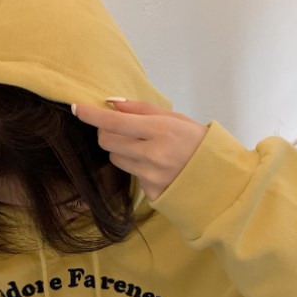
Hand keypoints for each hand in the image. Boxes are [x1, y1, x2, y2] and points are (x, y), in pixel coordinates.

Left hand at [72, 99, 206, 200]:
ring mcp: (151, 177)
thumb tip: (111, 103)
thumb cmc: (198, 143)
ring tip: (146, 149)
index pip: (114, 122)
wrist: (220, 179)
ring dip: (123, 151)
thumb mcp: (175, 119)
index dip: (91, 115)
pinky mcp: (150, 193)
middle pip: (107, 141)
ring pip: (116, 159)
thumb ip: (142, 109)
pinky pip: (131, 175)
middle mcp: (153, 155)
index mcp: (160, 131)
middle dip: (107, 132)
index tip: (76, 108)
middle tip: (121, 128)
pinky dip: (138, 168)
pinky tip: (157, 167)